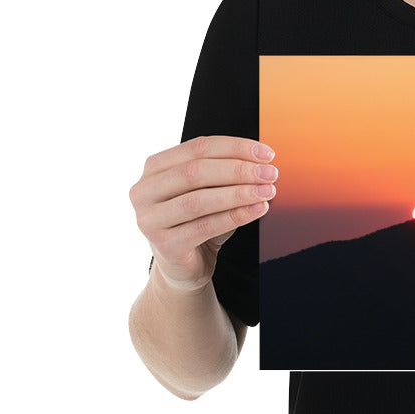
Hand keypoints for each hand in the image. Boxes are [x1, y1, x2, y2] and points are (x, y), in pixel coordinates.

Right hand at [130, 135, 277, 293]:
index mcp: (154, 168)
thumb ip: (228, 173)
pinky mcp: (163, 245)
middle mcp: (144, 191)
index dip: (235, 148)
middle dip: (238, 170)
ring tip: (268, 191)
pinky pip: (205, 227)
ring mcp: (149, 219)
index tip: (267, 154)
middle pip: (196, 172)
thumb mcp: (211, 191)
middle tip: (270, 173)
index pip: (198, 147)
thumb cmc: (199, 221)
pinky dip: (235, 216)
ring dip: (239, 193)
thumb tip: (263, 163)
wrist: (185, 265)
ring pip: (199, 200)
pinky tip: (258, 209)